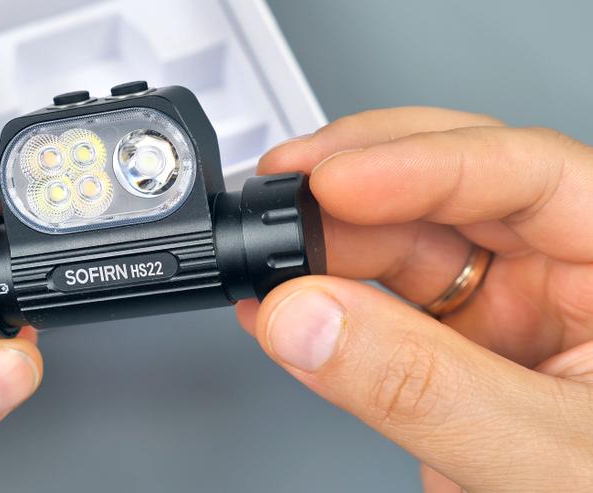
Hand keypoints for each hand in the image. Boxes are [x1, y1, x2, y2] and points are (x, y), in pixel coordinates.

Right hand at [237, 108, 592, 491]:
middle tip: (285, 196)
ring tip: (271, 260)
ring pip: (405, 245)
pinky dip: (326, 306)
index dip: (420, 165)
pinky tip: (284, 306)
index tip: (330, 182)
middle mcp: (570, 275)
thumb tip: (305, 318)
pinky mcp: (457, 353)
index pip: (524, 173)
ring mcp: (511, 314)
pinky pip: (382, 308)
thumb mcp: (548, 460)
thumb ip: (424, 387)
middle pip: (451, 192)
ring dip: (328, 247)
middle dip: (357, 189)